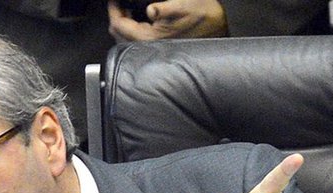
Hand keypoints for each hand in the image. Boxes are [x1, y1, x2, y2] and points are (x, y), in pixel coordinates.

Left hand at [108, 0, 226, 40]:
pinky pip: (134, 38)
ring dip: (123, 22)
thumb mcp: (182, 6)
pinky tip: (137, 18)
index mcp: (147, 38)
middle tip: (119, 3)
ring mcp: (149, 49)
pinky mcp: (155, 47)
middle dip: (116, 16)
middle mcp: (145, 47)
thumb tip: (150, 9)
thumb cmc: (202, 15)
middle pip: (117, 32)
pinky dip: (131, 27)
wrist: (219, 26)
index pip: (117, 25)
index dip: (113, 9)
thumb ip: (163, 9)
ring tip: (127, 9)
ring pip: (124, 36)